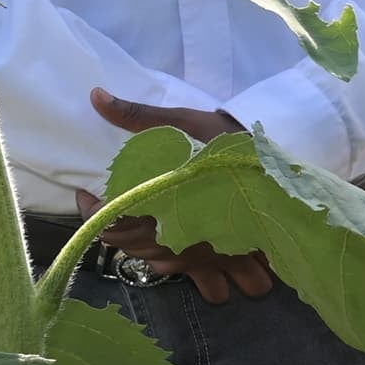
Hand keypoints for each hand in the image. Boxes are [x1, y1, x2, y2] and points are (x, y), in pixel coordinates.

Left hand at [81, 92, 267, 301]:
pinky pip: (171, 268)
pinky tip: (161, 241)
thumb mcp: (184, 122)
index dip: (89, 207)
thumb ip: (138, 116)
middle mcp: (170, 230)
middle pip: (122, 241)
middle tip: (105, 203)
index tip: (86, 191)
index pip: (105, 216)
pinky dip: (159, 259)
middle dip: (108, 224)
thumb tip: (96, 95)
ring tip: (131, 221)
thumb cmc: (228, 143)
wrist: (278, 169)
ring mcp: (190, 248)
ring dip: (132, 243)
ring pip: (145, 257)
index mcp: (156, 197)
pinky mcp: (209, 256)